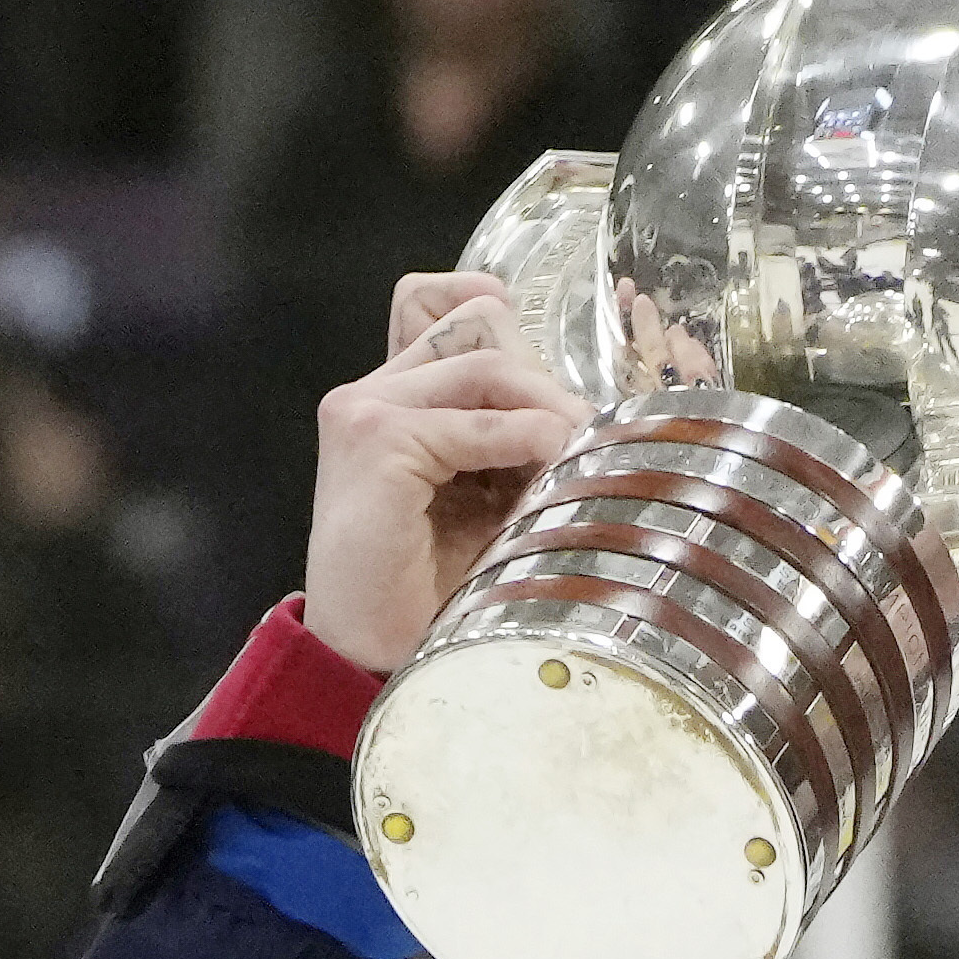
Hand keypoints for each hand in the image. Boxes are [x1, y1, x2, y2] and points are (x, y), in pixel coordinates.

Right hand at [300, 271, 596, 674]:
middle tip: (591, 436)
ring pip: (486, 366)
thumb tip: (591, 414)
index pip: (451, 305)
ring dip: (548, 408)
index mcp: (395, 398)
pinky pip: (480, 422)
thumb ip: (516, 443)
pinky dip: (529, 441)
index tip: (557, 391)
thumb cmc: (432, 588)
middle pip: (481, 329)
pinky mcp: (378, 439)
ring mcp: (367, 409)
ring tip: (579, 457)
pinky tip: (553, 470)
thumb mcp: (488, 500)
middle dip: (546, 381)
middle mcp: (372, 391)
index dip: (512, 330)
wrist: (370, 653)